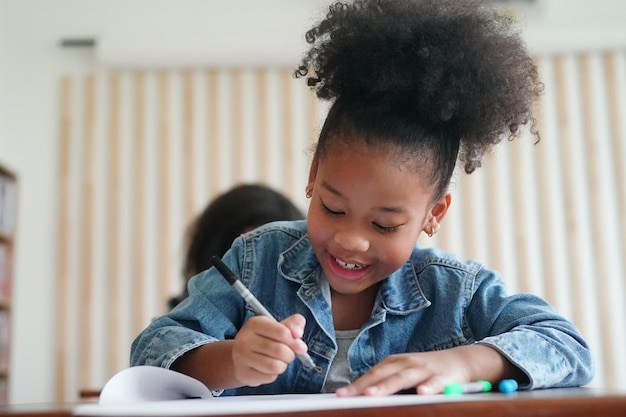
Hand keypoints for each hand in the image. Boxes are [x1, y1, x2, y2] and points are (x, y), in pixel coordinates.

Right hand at [231, 314, 308, 386]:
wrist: (239, 357)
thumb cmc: (264, 339)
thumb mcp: (277, 326)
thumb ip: (294, 324)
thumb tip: (298, 333)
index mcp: (255, 323)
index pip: (282, 332)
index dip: (295, 341)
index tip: (300, 346)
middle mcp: (245, 339)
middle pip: (280, 350)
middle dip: (290, 355)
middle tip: (287, 355)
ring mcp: (242, 357)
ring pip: (276, 366)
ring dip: (283, 366)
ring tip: (278, 362)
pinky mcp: (243, 373)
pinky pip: (269, 377)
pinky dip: (273, 375)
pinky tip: (266, 369)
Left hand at [335, 345, 507, 396]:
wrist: (463, 361)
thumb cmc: (428, 370)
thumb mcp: (405, 373)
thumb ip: (388, 382)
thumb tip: (363, 394)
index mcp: (396, 363)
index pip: (373, 373)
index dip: (357, 384)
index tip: (340, 395)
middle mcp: (408, 363)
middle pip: (384, 374)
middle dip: (365, 385)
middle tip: (348, 395)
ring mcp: (426, 369)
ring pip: (404, 378)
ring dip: (388, 386)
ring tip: (373, 394)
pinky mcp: (445, 377)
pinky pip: (436, 382)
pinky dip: (430, 386)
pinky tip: (422, 392)